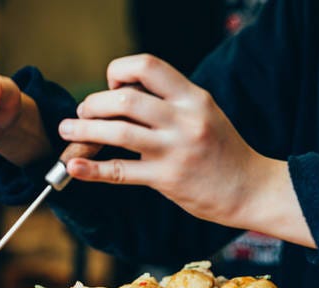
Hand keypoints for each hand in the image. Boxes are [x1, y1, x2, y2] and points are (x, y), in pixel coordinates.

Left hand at [57, 54, 313, 246]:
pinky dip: (92, 169)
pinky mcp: (166, 179)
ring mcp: (175, 149)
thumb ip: (170, 103)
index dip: (120, 71)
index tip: (111, 88)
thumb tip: (122, 96)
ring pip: (118, 132)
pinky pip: (120, 171)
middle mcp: (184, 119)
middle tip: (82, 113)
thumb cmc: (223, 151)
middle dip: (93, 103)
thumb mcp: (204, 113)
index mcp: (193, 97)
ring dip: (84, 130)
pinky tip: (73, 166)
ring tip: (66, 131)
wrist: (251, 189)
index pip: (147, 66)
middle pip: (125, 98)